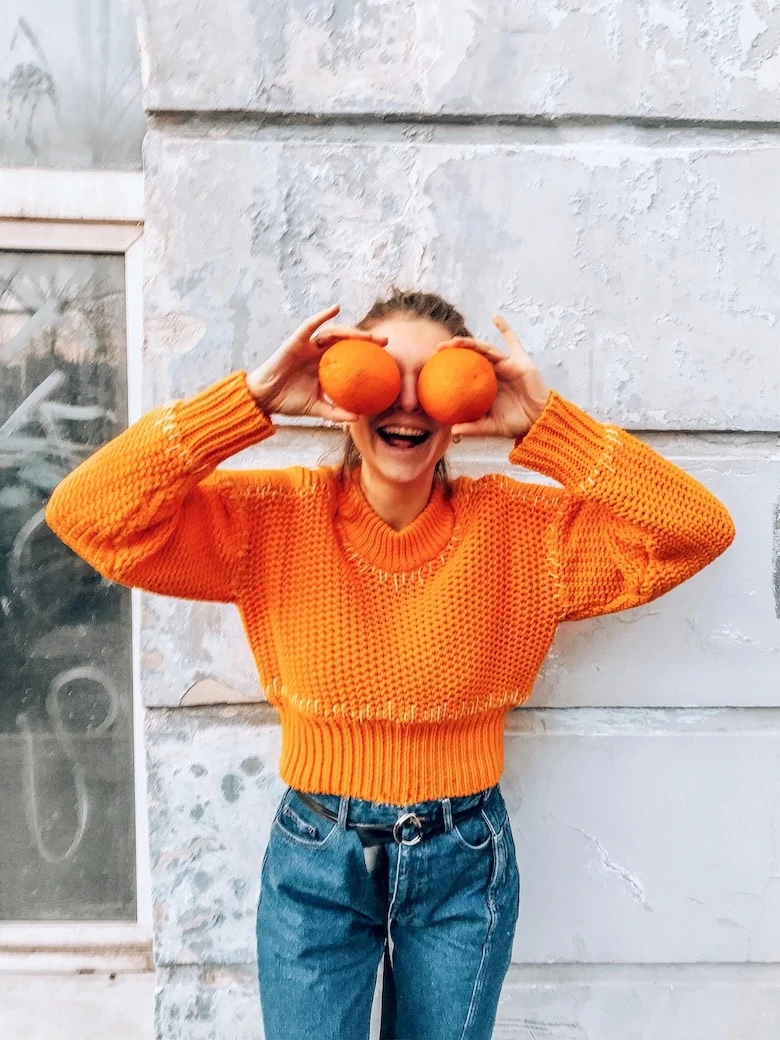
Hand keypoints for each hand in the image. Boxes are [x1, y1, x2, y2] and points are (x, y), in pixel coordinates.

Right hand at [245, 305, 388, 420]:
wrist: (264, 399)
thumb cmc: (288, 402)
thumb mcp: (316, 408)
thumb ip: (336, 412)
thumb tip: (358, 418)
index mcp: (324, 367)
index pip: (350, 357)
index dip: (367, 355)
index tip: (387, 358)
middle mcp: (318, 354)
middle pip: (346, 342)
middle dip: (366, 339)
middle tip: (385, 341)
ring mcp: (307, 346)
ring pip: (333, 334)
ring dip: (351, 331)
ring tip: (367, 334)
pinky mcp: (295, 341)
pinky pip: (310, 326)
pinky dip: (322, 316)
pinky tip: (335, 309)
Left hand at [439, 314, 550, 439]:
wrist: (540, 419)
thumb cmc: (517, 424)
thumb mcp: (492, 427)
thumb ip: (474, 428)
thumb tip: (453, 432)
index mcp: (485, 386)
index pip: (464, 372)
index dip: (450, 367)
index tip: (432, 366)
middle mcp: (494, 373)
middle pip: (472, 357)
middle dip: (455, 350)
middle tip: (438, 348)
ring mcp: (507, 365)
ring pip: (486, 349)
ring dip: (471, 343)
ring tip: (455, 340)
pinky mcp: (520, 360)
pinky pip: (512, 341)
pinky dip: (505, 328)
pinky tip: (495, 317)